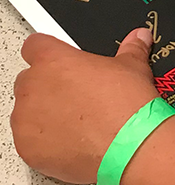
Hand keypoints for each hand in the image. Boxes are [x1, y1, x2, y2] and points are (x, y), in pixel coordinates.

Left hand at [11, 28, 160, 184]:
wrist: (129, 145)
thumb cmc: (127, 106)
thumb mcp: (134, 68)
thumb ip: (131, 49)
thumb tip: (139, 38)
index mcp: (54, 60)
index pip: (35, 45)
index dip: (51, 53)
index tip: (64, 64)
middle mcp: (33, 85)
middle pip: (30, 79)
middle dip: (49, 87)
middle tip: (78, 97)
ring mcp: (25, 118)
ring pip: (27, 111)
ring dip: (45, 115)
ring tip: (79, 123)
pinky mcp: (26, 147)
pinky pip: (28, 140)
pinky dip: (45, 141)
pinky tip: (73, 142)